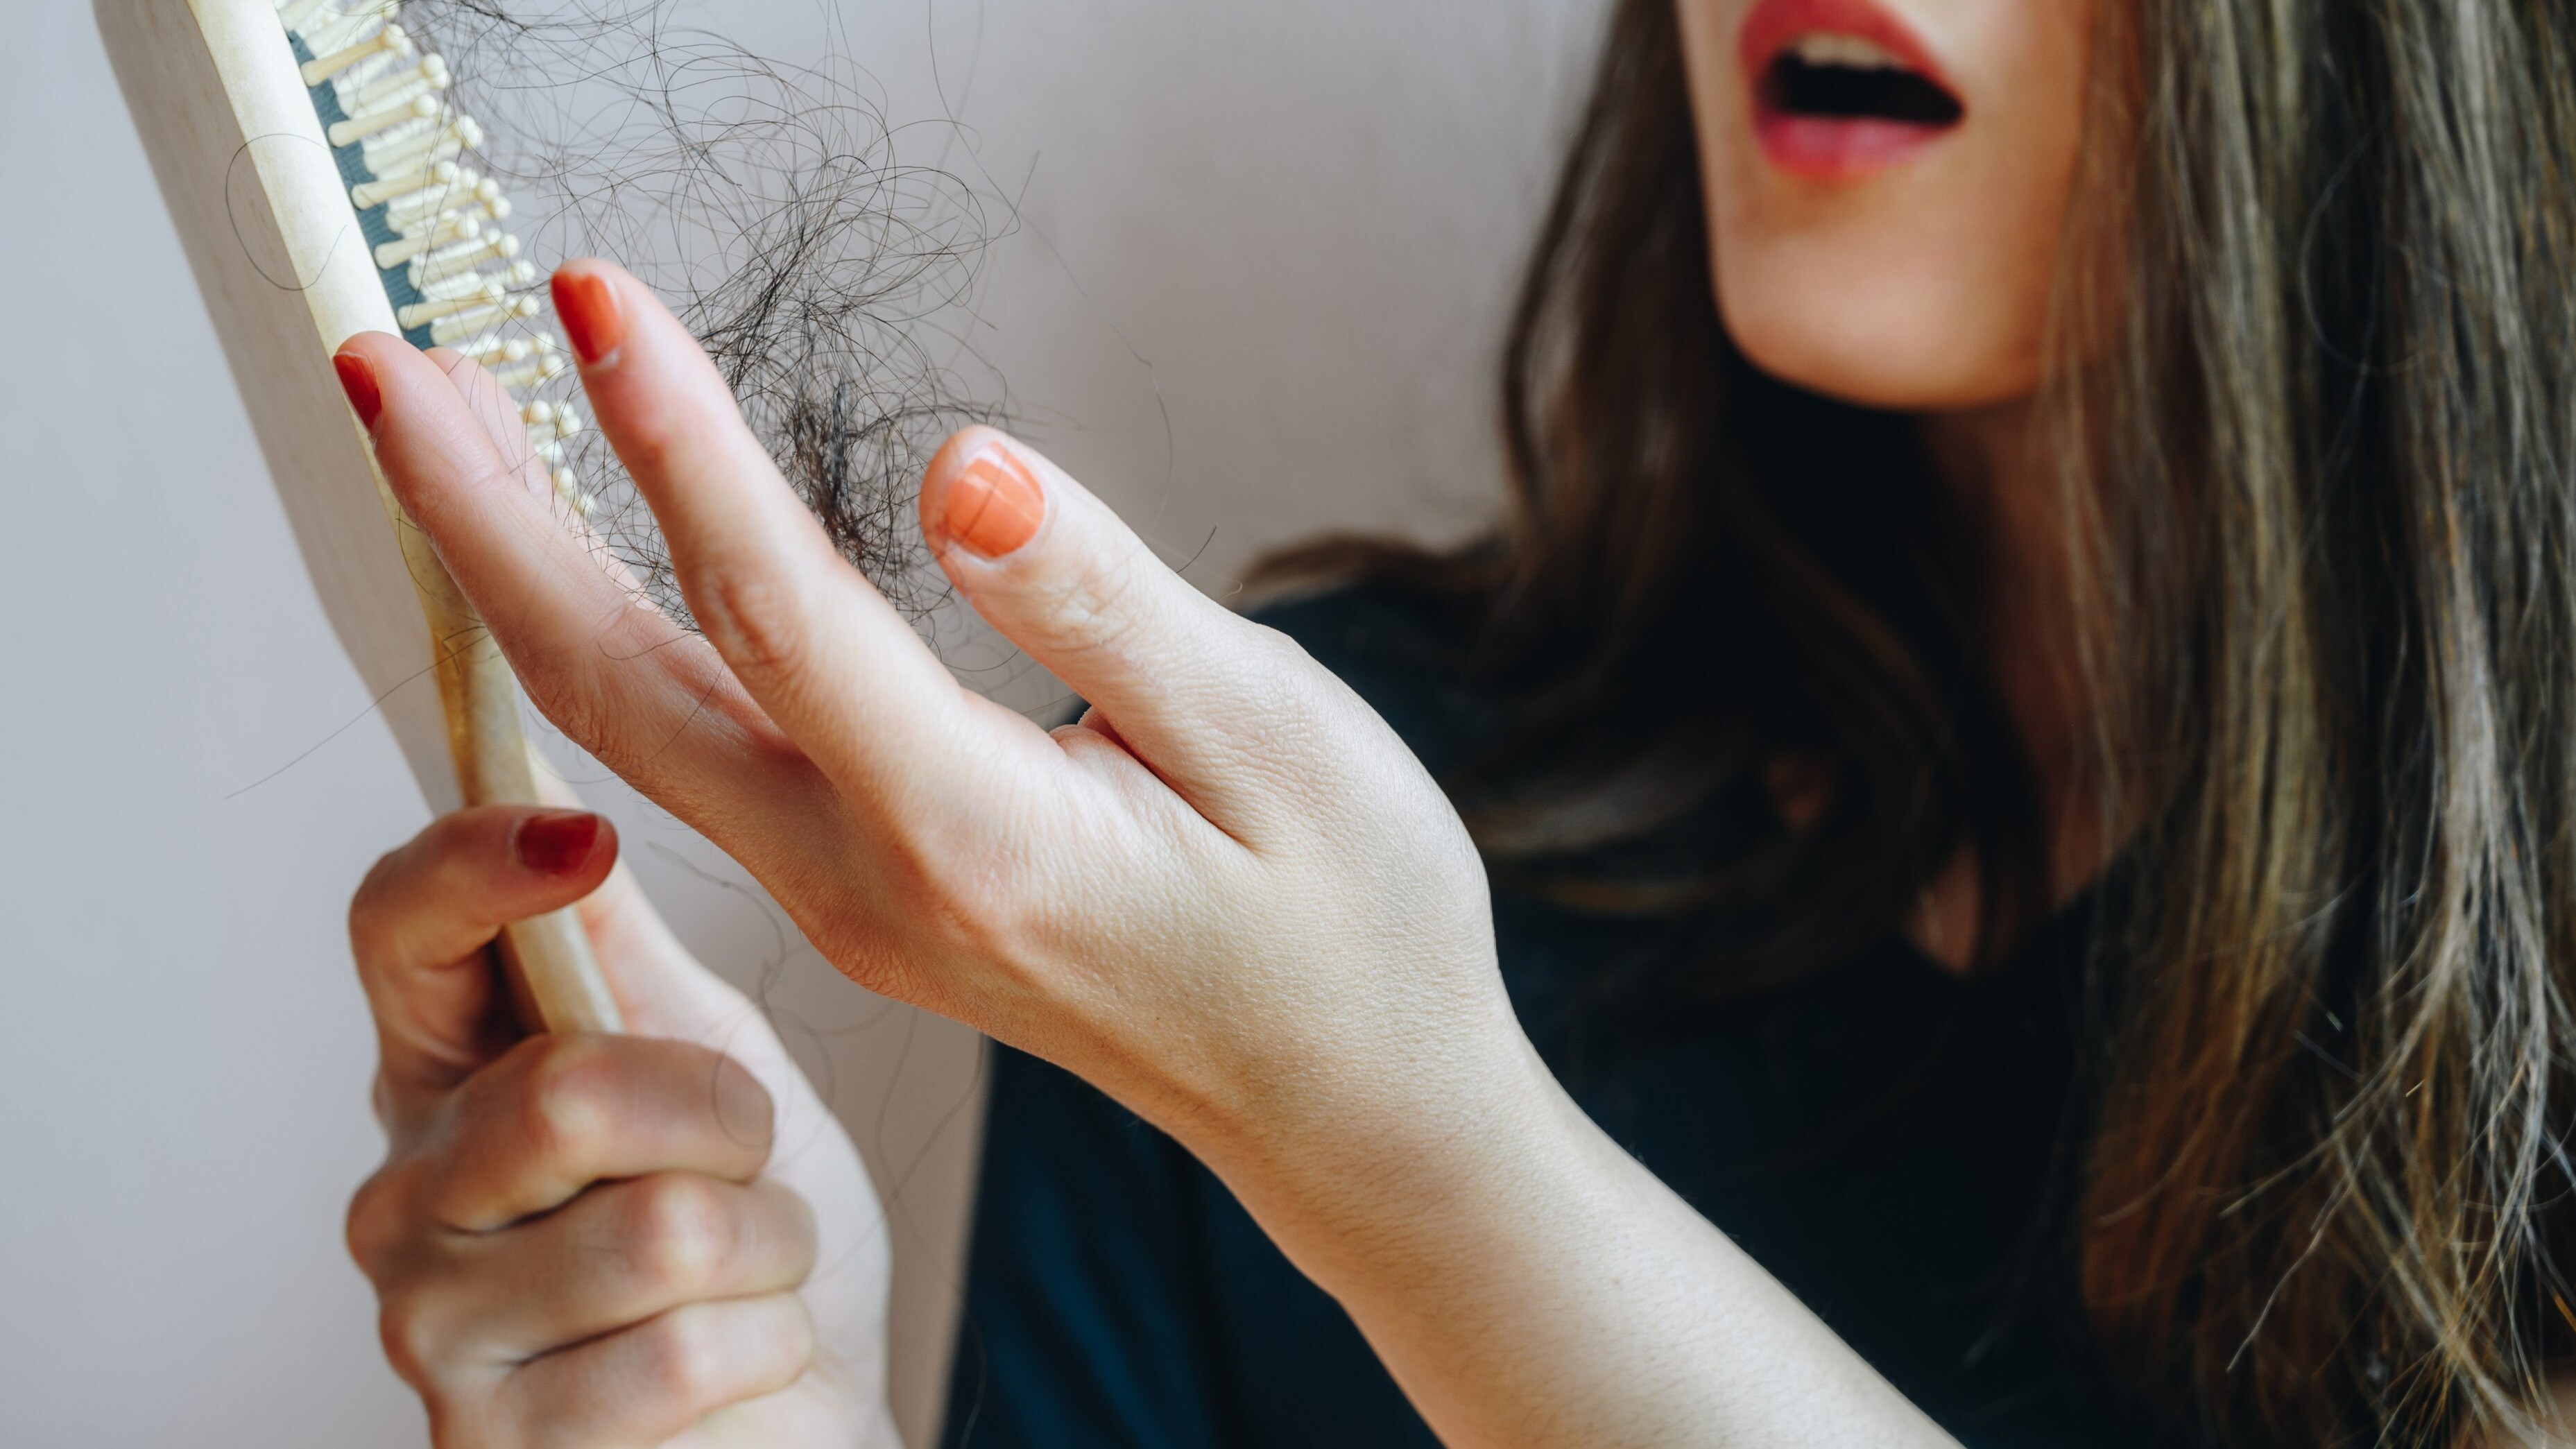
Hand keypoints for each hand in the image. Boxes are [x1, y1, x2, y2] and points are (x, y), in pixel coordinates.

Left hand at [336, 264, 1524, 1195]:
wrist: (1347, 1104)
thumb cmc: (1348, 921)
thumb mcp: (1275, 739)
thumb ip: (1105, 606)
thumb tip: (958, 469)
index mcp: (974, 834)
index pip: (775, 608)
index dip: (674, 443)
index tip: (587, 301)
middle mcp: (870, 878)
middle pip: (617, 685)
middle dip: (483, 518)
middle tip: (385, 364)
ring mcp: (849, 898)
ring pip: (632, 724)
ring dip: (517, 571)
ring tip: (448, 426)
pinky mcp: (860, 892)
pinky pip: (688, 755)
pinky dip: (603, 636)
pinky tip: (580, 558)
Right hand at [343, 804, 895, 1446]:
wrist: (801, 1413)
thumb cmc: (753, 1238)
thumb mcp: (712, 1061)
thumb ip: (620, 945)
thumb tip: (554, 780)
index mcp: (448, 1071)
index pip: (396, 930)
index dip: (476, 864)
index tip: (584, 842)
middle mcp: (408, 1191)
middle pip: (568, 1092)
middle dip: (725, 1120)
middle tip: (750, 1157)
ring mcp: (430, 1329)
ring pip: (656, 1233)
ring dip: (767, 1247)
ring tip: (753, 1268)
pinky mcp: (489, 1446)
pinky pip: (681, 1356)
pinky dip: (768, 1346)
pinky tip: (744, 1359)